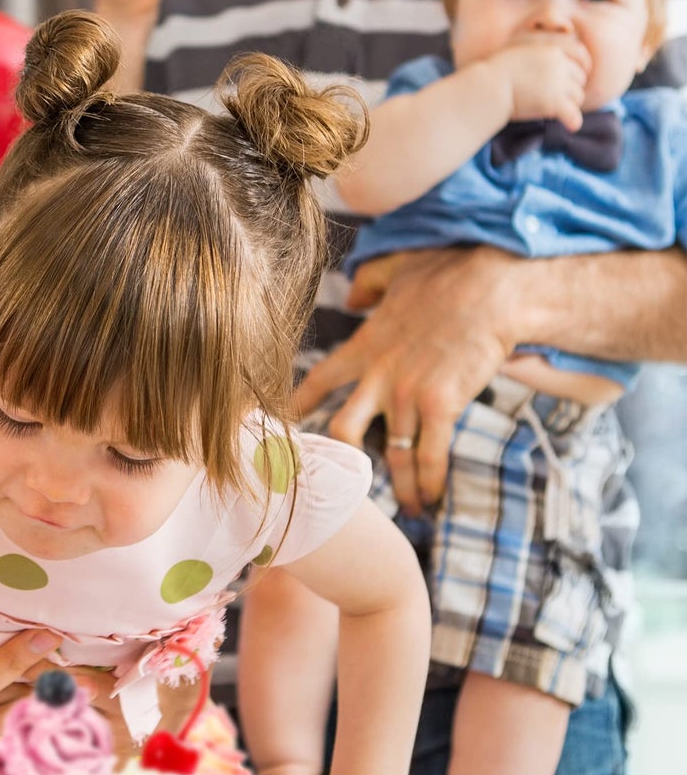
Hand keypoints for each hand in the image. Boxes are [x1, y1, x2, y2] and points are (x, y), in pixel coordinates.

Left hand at [295, 245, 520, 514]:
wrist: (492, 288)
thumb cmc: (449, 273)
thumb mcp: (396, 268)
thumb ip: (366, 283)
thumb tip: (349, 297)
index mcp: (364, 345)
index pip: (319, 379)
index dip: (298, 404)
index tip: (282, 425)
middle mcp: (379, 376)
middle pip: (341, 428)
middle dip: (338, 458)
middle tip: (342, 478)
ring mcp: (407, 395)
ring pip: (390, 453)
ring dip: (398, 484)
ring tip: (406, 506)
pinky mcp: (441, 406)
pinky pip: (429, 455)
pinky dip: (429, 481)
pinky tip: (431, 498)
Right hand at [470, 36, 588, 128]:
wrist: (487, 87)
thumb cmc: (495, 71)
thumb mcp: (520, 52)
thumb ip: (538, 55)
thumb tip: (551, 54)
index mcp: (552, 50)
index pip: (582, 55)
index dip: (582, 67)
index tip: (577, 76)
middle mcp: (559, 65)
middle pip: (580, 79)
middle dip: (571, 88)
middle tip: (558, 97)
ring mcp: (557, 84)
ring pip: (578, 97)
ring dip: (570, 104)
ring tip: (557, 110)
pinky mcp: (553, 103)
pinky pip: (573, 114)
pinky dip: (573, 121)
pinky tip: (571, 126)